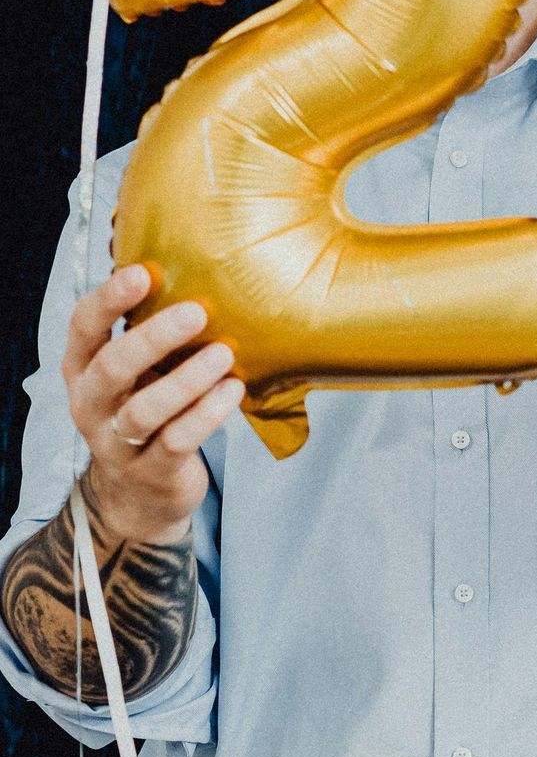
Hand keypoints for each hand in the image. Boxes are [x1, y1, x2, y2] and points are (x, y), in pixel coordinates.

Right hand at [65, 267, 242, 544]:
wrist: (141, 493)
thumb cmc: (146, 408)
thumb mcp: (136, 372)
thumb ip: (148, 330)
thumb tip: (191, 262)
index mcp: (82, 367)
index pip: (83, 326)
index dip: (109, 299)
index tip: (143, 272)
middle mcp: (90, 403)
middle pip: (112, 367)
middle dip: (153, 338)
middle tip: (197, 312)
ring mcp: (116, 442)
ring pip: (145, 409)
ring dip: (188, 379)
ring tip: (223, 354)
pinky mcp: (151, 471)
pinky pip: (177, 440)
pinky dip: (207, 414)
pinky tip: (234, 389)